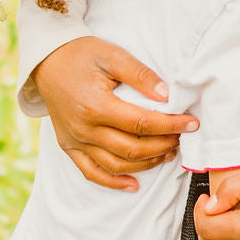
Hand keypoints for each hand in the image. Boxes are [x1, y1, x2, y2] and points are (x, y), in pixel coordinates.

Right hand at [34, 36, 197, 191]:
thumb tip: (166, 95)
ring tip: (167, 153)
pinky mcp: (69, 146)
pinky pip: (91, 172)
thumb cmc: (82, 54)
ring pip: (116, 165)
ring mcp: (75, 141)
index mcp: (96, 106)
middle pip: (132, 149)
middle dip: (163, 145)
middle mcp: (84, 129)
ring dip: (146, 164)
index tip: (191, 123)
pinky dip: (113, 182)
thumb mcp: (112, 55)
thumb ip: (140, 75)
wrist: (48, 61)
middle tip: (182, 136)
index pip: (142, 123)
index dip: (170, 125)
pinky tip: (134, 184)